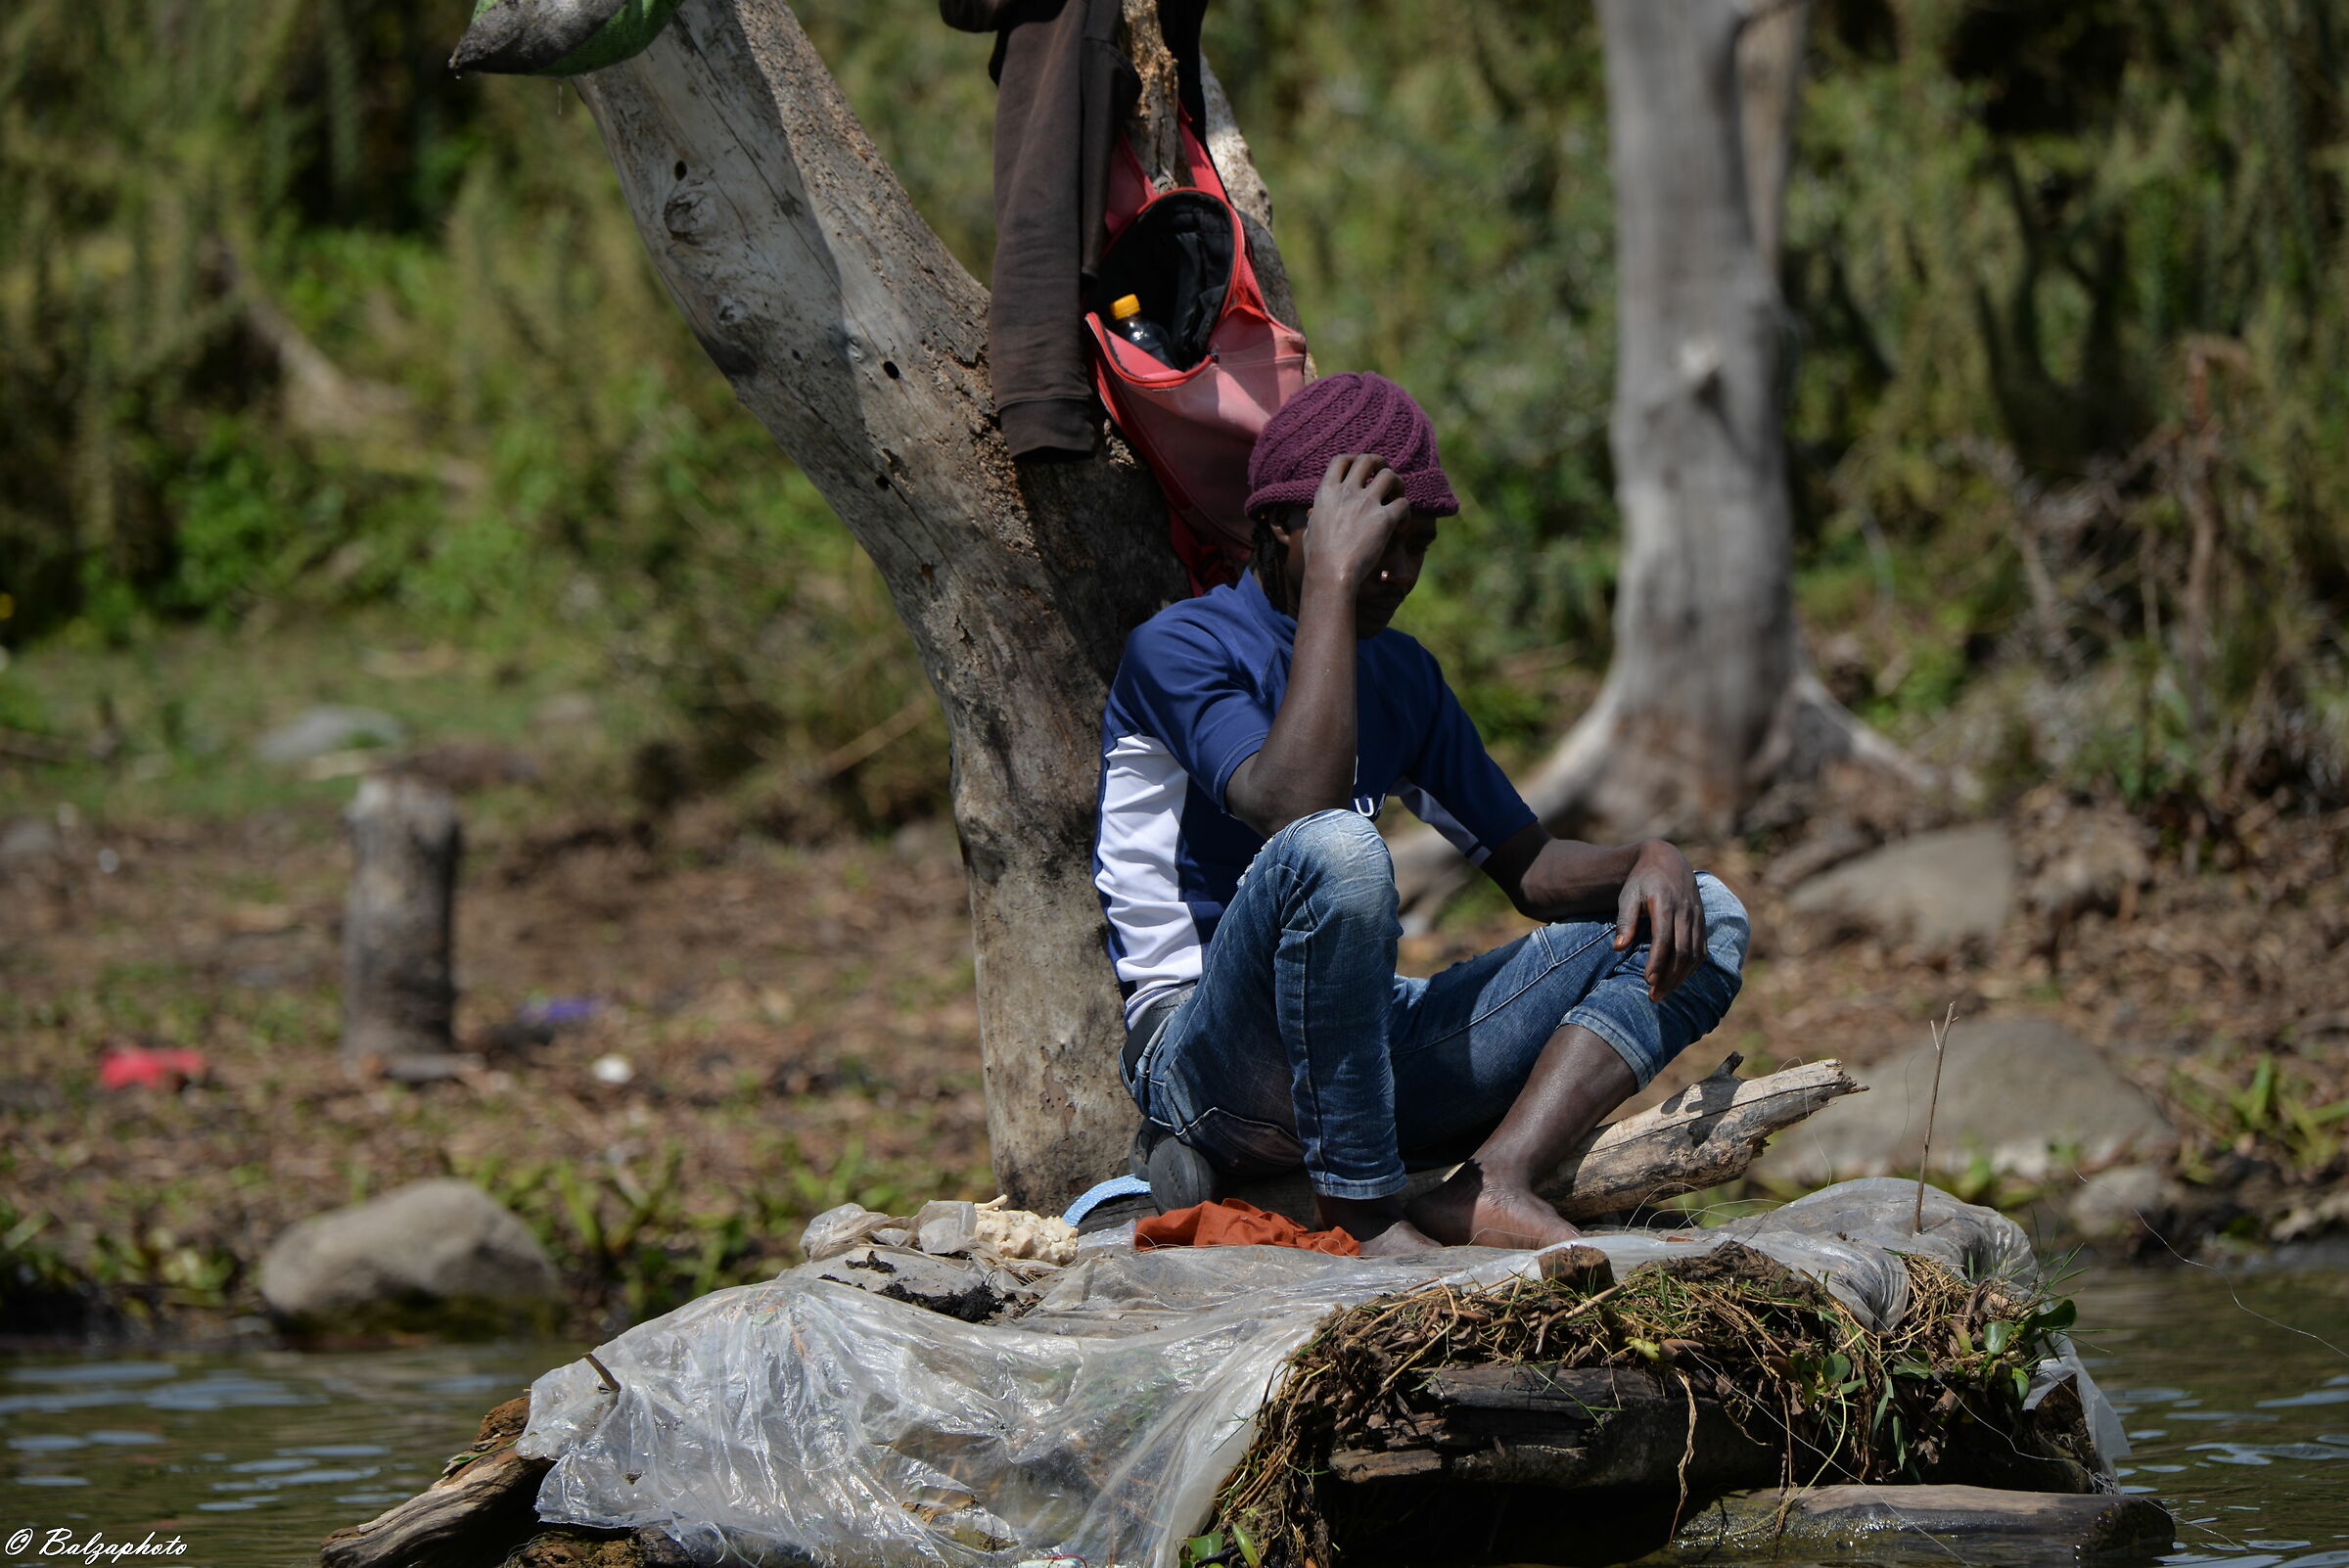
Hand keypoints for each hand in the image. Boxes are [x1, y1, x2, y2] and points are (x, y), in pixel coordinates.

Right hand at [1295, 454, 1409, 591]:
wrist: (1330, 573)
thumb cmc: (1318, 558)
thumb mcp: (1309, 530)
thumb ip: (1315, 516)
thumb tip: (1313, 514)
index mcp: (1326, 492)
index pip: (1341, 460)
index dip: (1354, 460)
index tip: (1362, 471)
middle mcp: (1347, 492)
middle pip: (1368, 460)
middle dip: (1380, 464)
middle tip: (1386, 479)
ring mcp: (1366, 503)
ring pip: (1390, 475)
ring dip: (1397, 485)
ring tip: (1397, 499)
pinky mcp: (1384, 519)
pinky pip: (1403, 504)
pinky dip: (1406, 514)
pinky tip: (1401, 528)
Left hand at [1614, 841, 1705, 1000]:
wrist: (1667, 860)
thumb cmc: (1641, 880)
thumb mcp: (1628, 895)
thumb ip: (1625, 920)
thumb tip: (1618, 947)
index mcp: (1665, 903)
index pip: (1664, 938)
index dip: (1657, 961)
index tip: (1648, 980)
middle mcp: (1685, 911)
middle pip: (1682, 951)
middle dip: (1669, 977)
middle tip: (1654, 997)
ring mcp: (1697, 918)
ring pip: (1694, 954)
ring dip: (1680, 977)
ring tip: (1662, 993)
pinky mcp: (1702, 923)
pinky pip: (1701, 950)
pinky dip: (1691, 968)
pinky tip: (1677, 980)